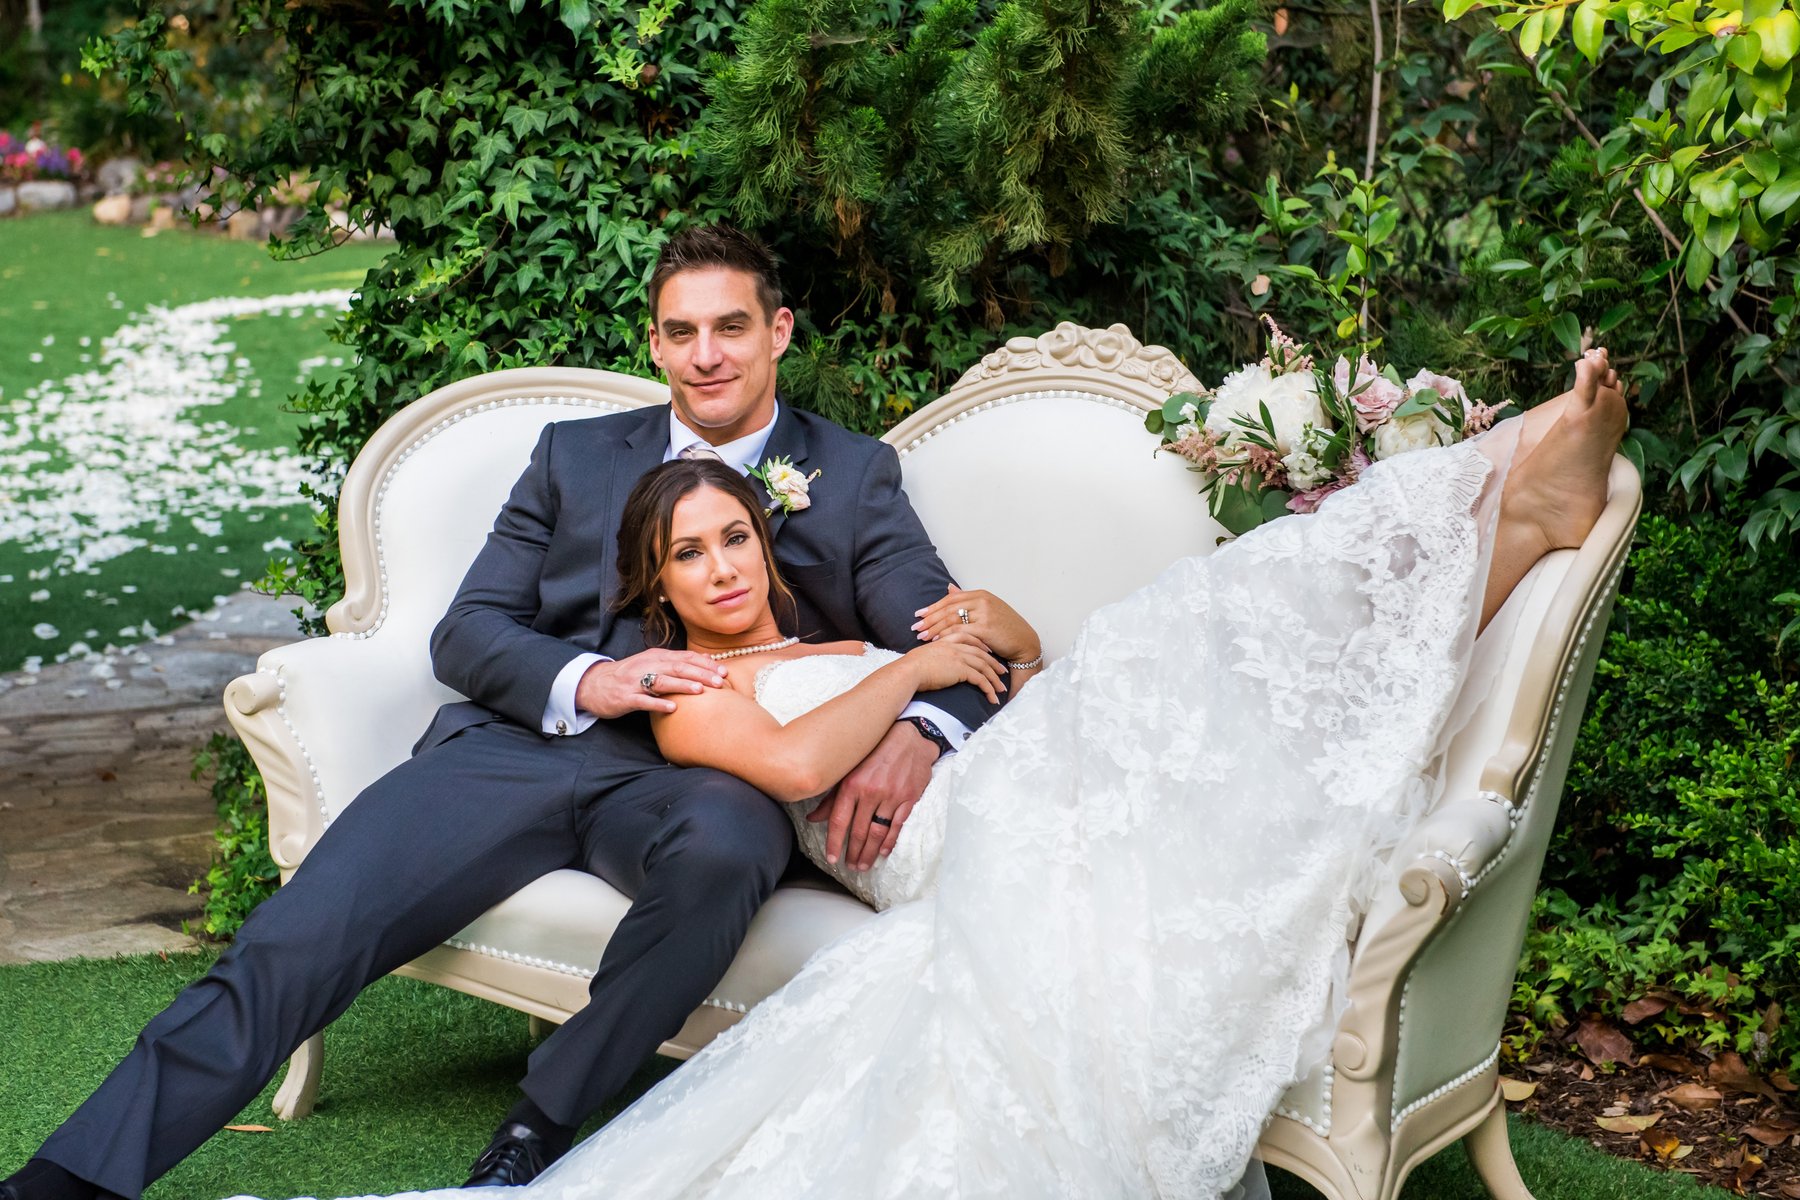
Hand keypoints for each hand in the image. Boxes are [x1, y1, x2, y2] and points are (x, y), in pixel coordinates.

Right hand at [575, 650, 726, 717]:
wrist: (594, 684)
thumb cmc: (629, 676)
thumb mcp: (653, 664)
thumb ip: (677, 662)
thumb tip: (706, 658)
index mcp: (656, 657)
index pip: (685, 657)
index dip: (705, 664)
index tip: (724, 672)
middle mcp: (647, 666)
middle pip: (678, 667)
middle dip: (700, 674)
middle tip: (720, 682)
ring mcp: (635, 682)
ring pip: (662, 681)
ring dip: (682, 685)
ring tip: (700, 691)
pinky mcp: (625, 697)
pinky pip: (643, 700)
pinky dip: (658, 703)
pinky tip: (672, 708)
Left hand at [808, 721, 933, 869]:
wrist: (910, 737)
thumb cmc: (877, 751)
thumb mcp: (850, 768)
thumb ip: (832, 795)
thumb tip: (813, 818)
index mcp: (852, 784)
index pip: (839, 820)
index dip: (834, 842)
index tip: (832, 858)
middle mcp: (870, 792)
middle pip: (858, 831)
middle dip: (853, 852)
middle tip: (850, 866)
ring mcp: (891, 796)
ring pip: (877, 832)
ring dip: (869, 852)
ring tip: (864, 865)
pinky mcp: (909, 798)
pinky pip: (898, 825)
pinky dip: (890, 841)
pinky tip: (883, 852)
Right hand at [901, 633, 1005, 703]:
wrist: (908, 671)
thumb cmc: (910, 667)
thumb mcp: (923, 656)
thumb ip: (933, 656)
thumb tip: (933, 664)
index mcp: (947, 640)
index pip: (970, 639)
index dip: (982, 645)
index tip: (989, 652)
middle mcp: (955, 646)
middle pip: (982, 653)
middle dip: (994, 663)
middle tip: (1003, 672)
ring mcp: (960, 657)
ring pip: (984, 667)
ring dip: (995, 679)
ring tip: (1001, 690)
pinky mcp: (962, 670)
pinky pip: (981, 680)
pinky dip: (989, 689)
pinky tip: (993, 697)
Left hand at [912, 586, 1039, 664]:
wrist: (1024, 642)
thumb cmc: (1005, 627)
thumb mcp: (987, 608)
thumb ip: (967, 599)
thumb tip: (949, 588)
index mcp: (980, 594)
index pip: (950, 599)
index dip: (933, 607)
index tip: (919, 614)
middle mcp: (982, 601)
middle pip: (948, 609)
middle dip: (930, 618)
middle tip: (915, 627)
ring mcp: (984, 614)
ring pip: (952, 620)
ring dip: (934, 629)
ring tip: (922, 636)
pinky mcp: (986, 628)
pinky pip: (960, 632)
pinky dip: (946, 636)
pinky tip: (937, 642)